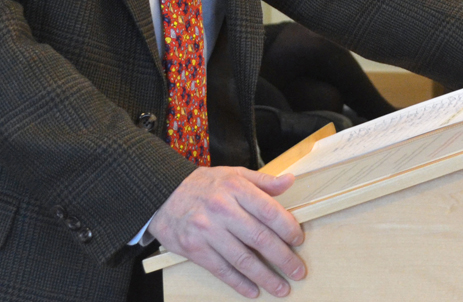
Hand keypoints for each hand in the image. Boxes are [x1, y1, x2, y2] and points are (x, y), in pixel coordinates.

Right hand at [148, 165, 304, 298]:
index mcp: (235, 187)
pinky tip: (254, 291)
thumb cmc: (203, 185)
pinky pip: (222, 270)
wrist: (163, 194)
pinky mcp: (195, 249)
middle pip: (259, 238)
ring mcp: (208, 230)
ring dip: (266, 277)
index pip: (269, 210)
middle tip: (298, 271)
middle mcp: (222, 208)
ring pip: (243, 259)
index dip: (287, 228)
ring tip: (282, 287)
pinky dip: (240, 283)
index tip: (299, 240)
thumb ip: (263, 180)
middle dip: (283, 258)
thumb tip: (290, 181)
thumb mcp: (233, 174)